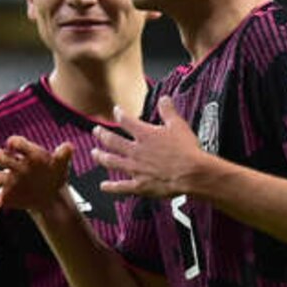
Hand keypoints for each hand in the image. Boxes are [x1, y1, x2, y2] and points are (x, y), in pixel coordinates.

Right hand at [0, 136, 73, 218]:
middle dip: (1, 157)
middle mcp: (13, 164)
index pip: (17, 143)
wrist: (51, 193)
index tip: (13, 144)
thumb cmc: (53, 172)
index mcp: (26, 153)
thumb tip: (68, 147)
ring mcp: (7, 180)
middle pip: (0, 156)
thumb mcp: (60, 164)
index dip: (14, 143)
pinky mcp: (5, 196)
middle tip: (3, 159)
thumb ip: (63, 155)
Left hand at [93, 96, 208, 197]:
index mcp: (145, 135)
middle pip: (113, 141)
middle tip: (96, 131)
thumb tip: (164, 99)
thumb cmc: (187, 151)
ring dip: (101, 157)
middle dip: (102, 135)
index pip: (126, 121)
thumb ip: (168, 111)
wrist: (192, 173)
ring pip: (112, 162)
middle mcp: (136, 151)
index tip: (116, 111)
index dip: (119, 114)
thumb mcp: (178, 125)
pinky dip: (111, 187)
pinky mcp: (140, 185)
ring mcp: (136, 169)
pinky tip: (104, 186)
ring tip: (94, 154)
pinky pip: (121, 186)